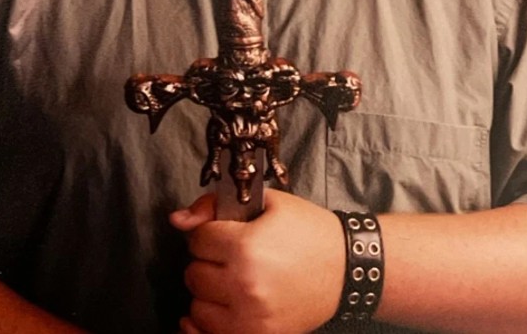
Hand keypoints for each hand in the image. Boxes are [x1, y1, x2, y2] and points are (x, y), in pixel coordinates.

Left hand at [170, 189, 342, 333]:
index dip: (209, 233)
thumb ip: (214, 206)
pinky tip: (221, 309)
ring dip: (210, 294)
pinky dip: (211, 322)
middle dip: (208, 262)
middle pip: (194, 273)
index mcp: (246, 247)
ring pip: (198, 307)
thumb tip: (177, 220)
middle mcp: (245, 285)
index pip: (197, 239)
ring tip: (233, 283)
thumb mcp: (268, 204)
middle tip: (231, 259)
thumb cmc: (309, 233)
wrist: (349, 270)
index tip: (226, 235)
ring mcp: (252, 316)